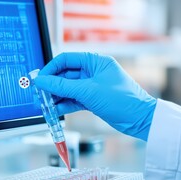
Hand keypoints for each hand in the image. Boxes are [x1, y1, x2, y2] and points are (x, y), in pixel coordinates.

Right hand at [34, 52, 156, 140]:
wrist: (139, 119)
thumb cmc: (122, 100)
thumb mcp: (88, 91)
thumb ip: (62, 86)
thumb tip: (42, 80)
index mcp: (94, 61)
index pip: (66, 59)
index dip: (51, 68)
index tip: (40, 79)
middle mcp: (92, 72)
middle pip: (65, 75)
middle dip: (52, 85)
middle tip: (40, 93)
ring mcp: (91, 86)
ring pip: (67, 88)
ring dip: (56, 96)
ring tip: (45, 104)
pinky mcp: (91, 99)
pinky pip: (73, 99)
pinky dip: (64, 104)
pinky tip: (55, 110)